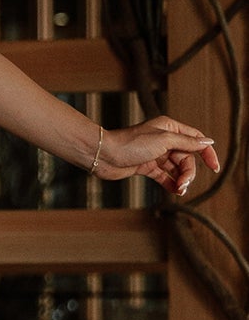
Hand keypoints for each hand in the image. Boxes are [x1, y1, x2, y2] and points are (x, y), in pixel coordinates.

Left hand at [96, 116, 218, 196]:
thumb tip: (208, 142)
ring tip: (180, 190)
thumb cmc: (131, 144)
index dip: (207, 153)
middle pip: (187, 158)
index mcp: (170, 128)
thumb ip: (187, 143)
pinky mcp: (147, 166)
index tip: (214, 168)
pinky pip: (165, 176)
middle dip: (188, 172)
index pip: (196, 139)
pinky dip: (171, 183)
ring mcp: (156, 154)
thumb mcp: (164, 141)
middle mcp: (165, 140)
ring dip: (181, 180)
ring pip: (177, 168)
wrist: (104, 156)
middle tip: (184, 183)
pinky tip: (175, 191)